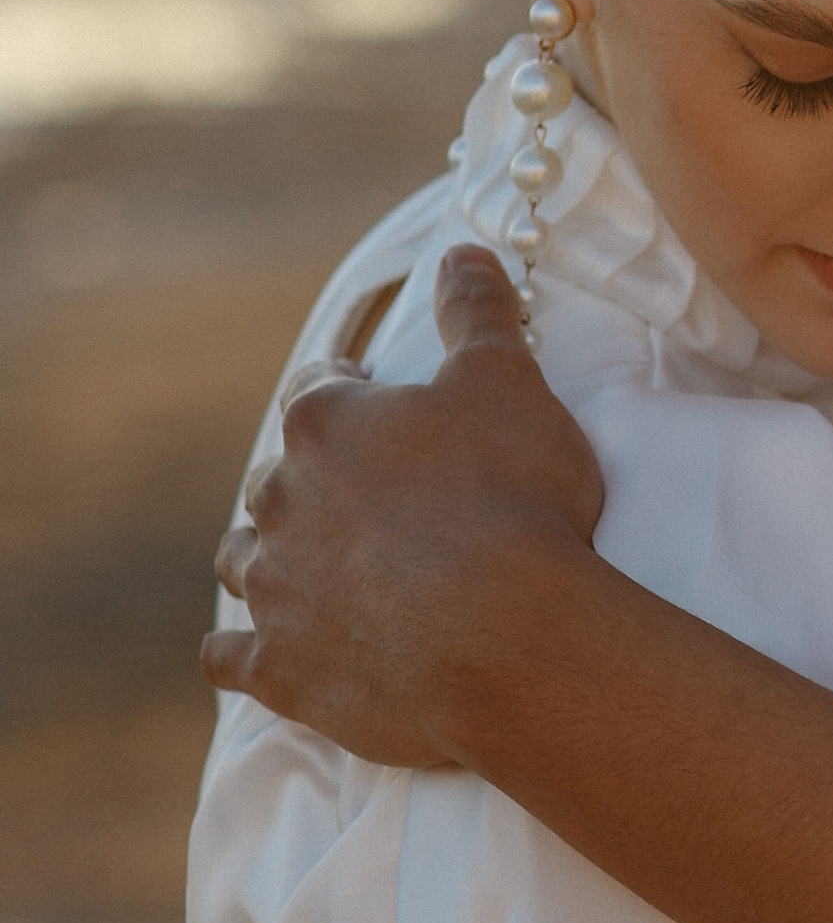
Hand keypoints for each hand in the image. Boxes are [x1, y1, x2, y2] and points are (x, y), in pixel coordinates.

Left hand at [205, 246, 604, 766]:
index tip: (383, 405)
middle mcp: (277, 498)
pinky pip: (229, 657)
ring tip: (315, 572)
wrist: (507, 636)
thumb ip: (479, 312)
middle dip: (312, 484)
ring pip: (243, 562)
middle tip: (371, 503)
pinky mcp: (279, 670)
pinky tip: (264, 652)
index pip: (320, 387)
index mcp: (325, 422)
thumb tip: (462, 252)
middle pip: (276, 478)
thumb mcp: (511, 382)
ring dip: (270, 560)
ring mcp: (272, 589)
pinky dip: (242, 651)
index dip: (353, 392)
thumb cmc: (513, 499)